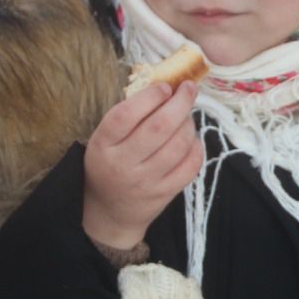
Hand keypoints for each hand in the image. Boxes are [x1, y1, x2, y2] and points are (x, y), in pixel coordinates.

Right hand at [82, 81, 203, 249]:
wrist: (111, 212)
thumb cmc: (109, 164)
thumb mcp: (105, 140)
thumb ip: (129, 116)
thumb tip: (166, 87)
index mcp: (102, 145)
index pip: (125, 115)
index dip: (149, 97)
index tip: (165, 87)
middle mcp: (123, 164)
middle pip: (159, 127)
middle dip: (180, 102)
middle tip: (189, 89)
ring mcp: (146, 181)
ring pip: (178, 145)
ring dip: (189, 123)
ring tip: (187, 115)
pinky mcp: (165, 193)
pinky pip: (190, 165)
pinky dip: (196, 146)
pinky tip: (191, 138)